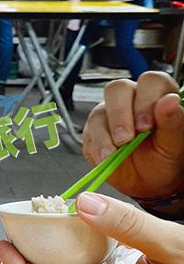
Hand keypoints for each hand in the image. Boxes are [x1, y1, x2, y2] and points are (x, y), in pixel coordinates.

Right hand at [82, 71, 183, 199]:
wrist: (148, 182)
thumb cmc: (164, 158)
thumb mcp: (174, 143)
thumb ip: (173, 121)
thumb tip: (169, 100)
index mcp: (156, 96)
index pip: (150, 81)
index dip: (146, 99)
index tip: (147, 125)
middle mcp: (131, 100)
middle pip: (117, 89)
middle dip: (120, 114)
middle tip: (127, 138)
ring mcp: (109, 114)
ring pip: (99, 112)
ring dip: (106, 134)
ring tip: (115, 154)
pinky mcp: (93, 132)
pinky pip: (88, 134)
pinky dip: (98, 148)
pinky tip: (108, 158)